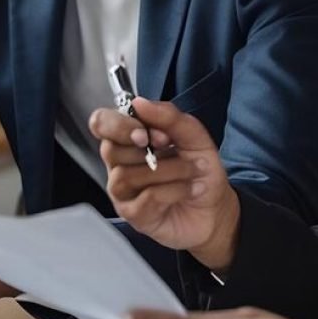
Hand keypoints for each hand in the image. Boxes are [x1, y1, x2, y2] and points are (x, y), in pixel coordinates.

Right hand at [89, 98, 240, 271]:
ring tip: (191, 171)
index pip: (101, 123)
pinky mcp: (134, 215)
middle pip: (109, 149)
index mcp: (129, 139)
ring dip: (169, 170)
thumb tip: (139, 103)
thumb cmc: (200, 170)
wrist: (216, 207)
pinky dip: (175, 190)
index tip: (145, 131)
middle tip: (172, 147)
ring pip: (127, 176)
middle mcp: (120, 164)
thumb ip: (168, 116)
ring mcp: (124, 192)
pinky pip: (146, 198)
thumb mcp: (193, 135)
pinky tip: (190, 189)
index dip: (118, 125)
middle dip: (148, 147)